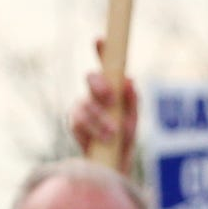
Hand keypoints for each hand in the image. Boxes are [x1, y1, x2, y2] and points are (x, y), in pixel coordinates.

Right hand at [69, 47, 136, 161]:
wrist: (111, 170)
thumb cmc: (124, 141)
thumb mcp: (132, 121)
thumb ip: (132, 102)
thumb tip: (130, 81)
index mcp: (112, 90)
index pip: (107, 66)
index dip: (103, 51)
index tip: (100, 39)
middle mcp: (95, 95)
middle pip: (91, 78)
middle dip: (100, 86)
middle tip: (111, 99)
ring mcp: (82, 109)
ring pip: (84, 103)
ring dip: (99, 118)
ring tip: (112, 133)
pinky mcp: (74, 125)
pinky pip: (78, 122)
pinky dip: (91, 130)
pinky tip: (100, 139)